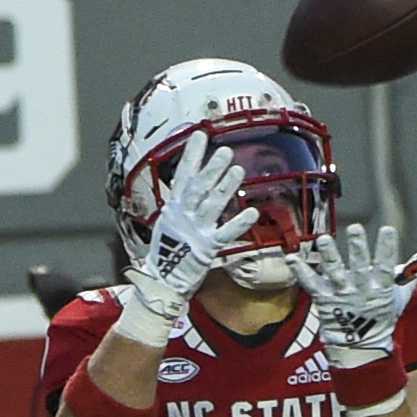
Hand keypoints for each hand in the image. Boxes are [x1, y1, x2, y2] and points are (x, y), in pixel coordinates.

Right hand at [125, 132, 259, 325]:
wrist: (162, 281)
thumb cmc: (168, 253)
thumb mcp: (169, 223)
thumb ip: (180, 205)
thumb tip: (186, 186)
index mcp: (173, 207)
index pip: (183, 175)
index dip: (191, 155)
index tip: (199, 135)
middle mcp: (182, 215)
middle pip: (199, 187)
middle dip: (211, 167)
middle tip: (225, 150)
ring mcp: (195, 231)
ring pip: (212, 205)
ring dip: (225, 187)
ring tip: (238, 170)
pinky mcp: (207, 248)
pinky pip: (225, 233)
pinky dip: (238, 223)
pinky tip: (253, 211)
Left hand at [292, 224, 416, 367]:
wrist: (361, 346)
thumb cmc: (382, 316)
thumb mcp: (400, 295)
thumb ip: (413, 272)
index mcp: (380, 288)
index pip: (385, 266)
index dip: (387, 248)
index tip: (387, 230)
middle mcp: (360, 290)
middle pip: (359, 266)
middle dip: (357, 247)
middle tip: (355, 229)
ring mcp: (341, 295)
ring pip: (334, 272)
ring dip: (330, 255)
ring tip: (325, 239)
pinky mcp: (324, 299)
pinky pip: (311, 283)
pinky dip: (301, 271)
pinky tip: (292, 258)